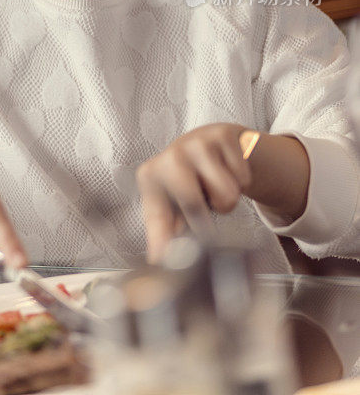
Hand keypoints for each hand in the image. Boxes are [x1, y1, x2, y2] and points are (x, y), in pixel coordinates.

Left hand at [136, 123, 252, 260]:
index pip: (161, 215)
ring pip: (227, 193)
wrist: (208, 143)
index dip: (176, 237)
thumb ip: (163, 234)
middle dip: (207, 213)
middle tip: (210, 206)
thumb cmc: (186, 179)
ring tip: (216, 186)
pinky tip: (228, 171)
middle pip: (194, 202)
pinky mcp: (223, 135)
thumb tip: (159, 260)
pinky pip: (243, 177)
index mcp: (151, 174)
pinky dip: (241, 181)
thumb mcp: (169, 203)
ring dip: (228, 198)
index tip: (194, 245)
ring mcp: (197, 142)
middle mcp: (171, 155)